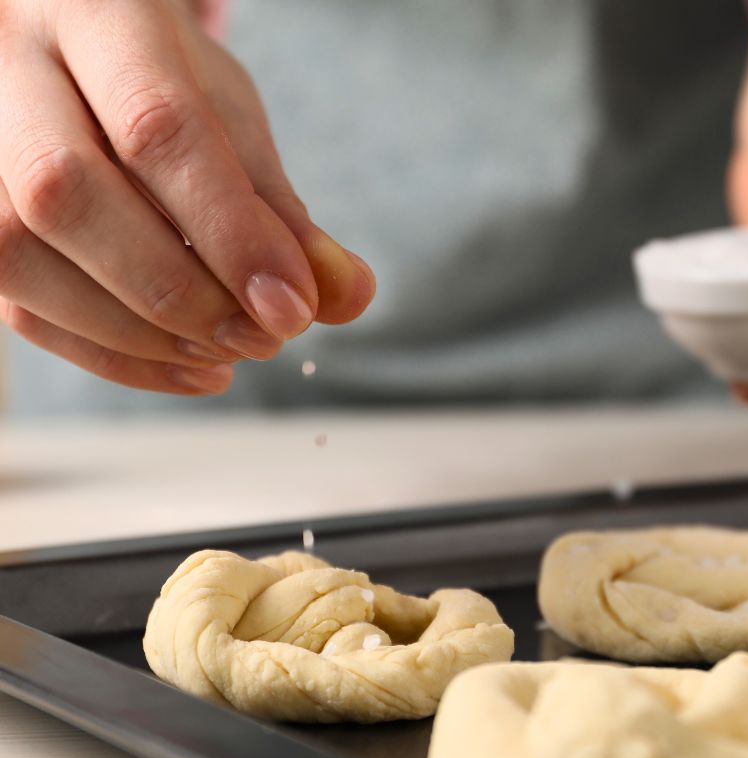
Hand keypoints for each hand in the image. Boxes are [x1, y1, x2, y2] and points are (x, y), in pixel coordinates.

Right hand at [0, 0, 374, 393]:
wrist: (79, 59)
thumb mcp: (231, 120)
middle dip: (177, 288)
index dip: (229, 230)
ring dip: (140, 334)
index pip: (156, 126)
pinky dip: (113, 356)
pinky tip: (190, 365)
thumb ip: (282, 209)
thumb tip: (346, 294)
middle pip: (65, 192)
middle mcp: (8, 67)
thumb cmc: (162, 83)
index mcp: (96, 15)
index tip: (293, 304)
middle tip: (263, 335)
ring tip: (230, 351)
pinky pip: (15, 305)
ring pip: (19, 254)